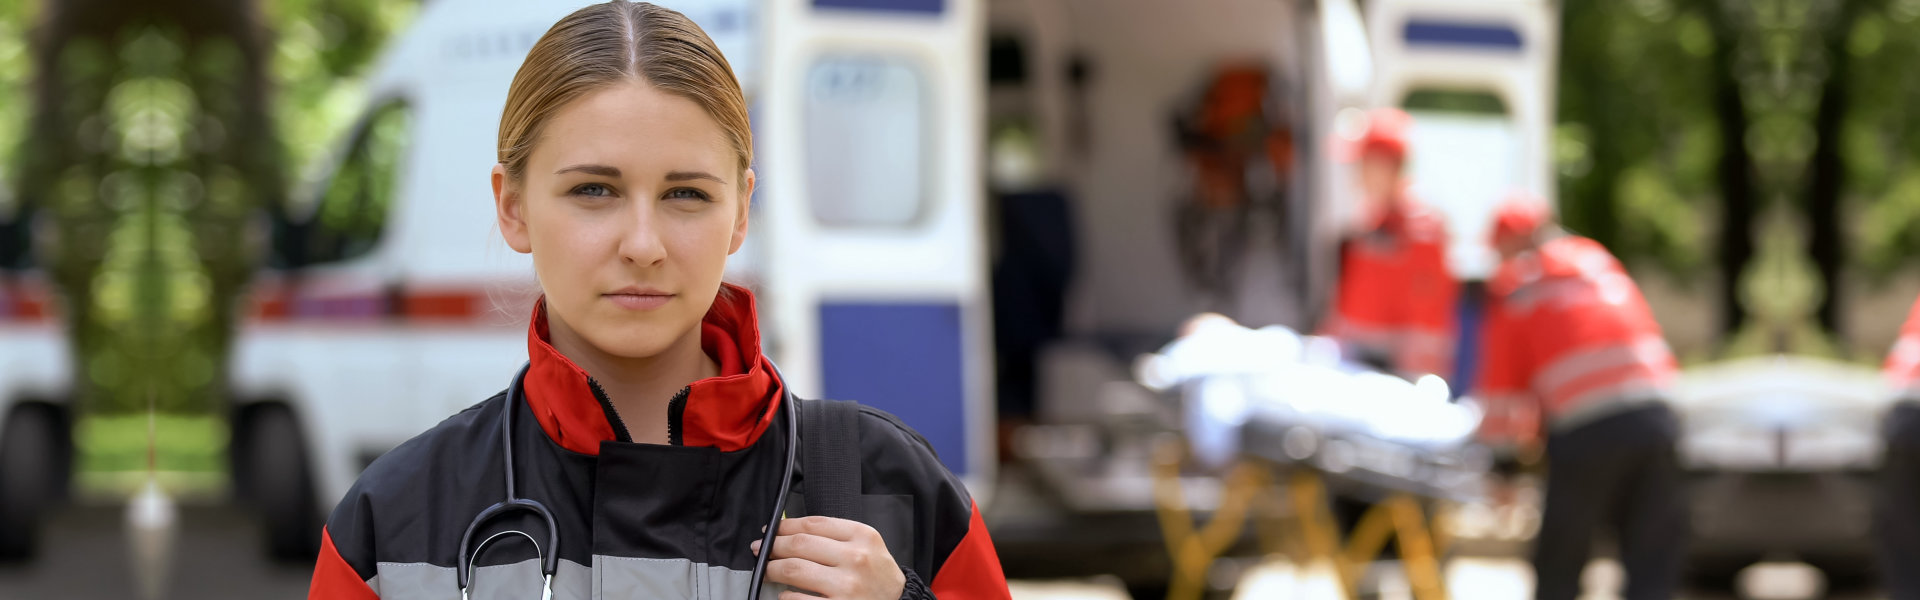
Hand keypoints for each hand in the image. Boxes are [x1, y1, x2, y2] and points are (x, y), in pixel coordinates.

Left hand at [750, 516, 904, 599]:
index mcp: (862, 536)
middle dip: (773, 546)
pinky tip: (786, 594)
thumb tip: (789, 532)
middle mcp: (855, 559)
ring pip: (793, 570)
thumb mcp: (866, 545)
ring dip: (772, 570)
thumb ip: (834, 535)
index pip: (813, 524)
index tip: (772, 530)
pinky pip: (798, 599)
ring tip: (767, 570)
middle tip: (761, 549)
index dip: (785, 526)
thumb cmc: (878, 575)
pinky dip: (786, 596)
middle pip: (799, 544)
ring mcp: (846, 586)